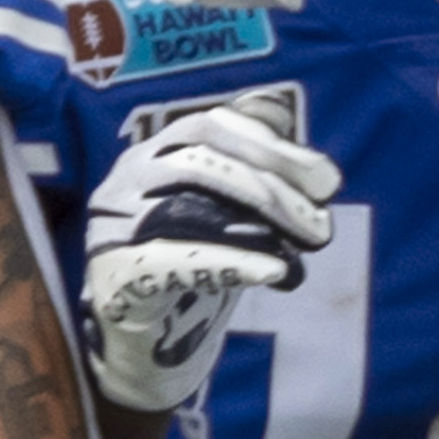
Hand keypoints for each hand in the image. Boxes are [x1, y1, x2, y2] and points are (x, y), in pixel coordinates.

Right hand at [75, 89, 334, 413]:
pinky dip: (229, 262)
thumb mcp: (227, 204)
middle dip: (272, 189)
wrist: (156, 333)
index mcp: (153, 152)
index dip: (272, 147)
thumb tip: (274, 105)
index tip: (327, 180)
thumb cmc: (199, 253)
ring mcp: (111, 227)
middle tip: (323, 225)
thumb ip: (250, 160)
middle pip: (199, 163)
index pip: (210, 126)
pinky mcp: (115, 278)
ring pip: (182, 207)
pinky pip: (170, 262)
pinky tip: (274, 270)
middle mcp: (125, 180)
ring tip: (306, 245)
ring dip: (257, 223)